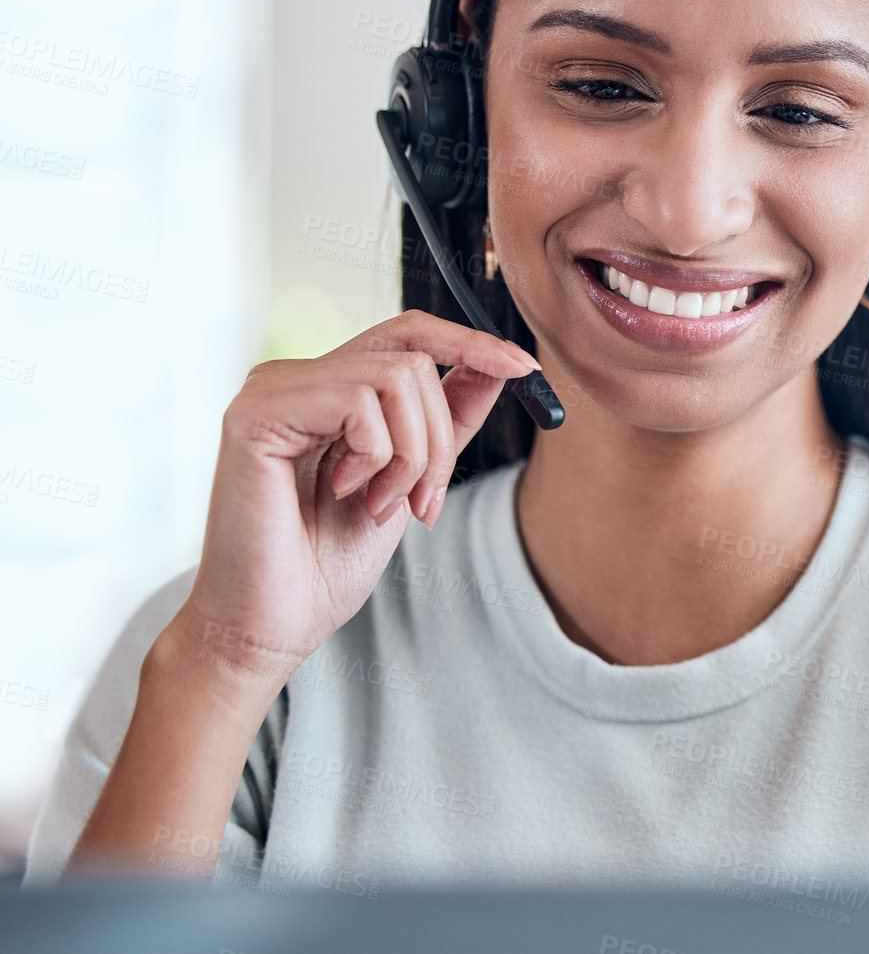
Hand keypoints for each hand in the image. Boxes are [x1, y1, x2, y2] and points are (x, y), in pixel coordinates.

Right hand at [169, 309, 538, 694]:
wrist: (272, 625)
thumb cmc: (326, 564)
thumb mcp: (409, 480)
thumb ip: (445, 421)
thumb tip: (494, 367)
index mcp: (327, 390)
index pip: (408, 334)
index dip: (471, 343)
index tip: (524, 368)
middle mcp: (296, 378)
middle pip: (414, 358)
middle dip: (441, 438)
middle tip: (424, 501)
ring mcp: (272, 390)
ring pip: (397, 378)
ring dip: (412, 455)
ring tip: (380, 505)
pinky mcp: (255, 413)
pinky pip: (359, 402)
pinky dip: (376, 456)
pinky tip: (345, 492)